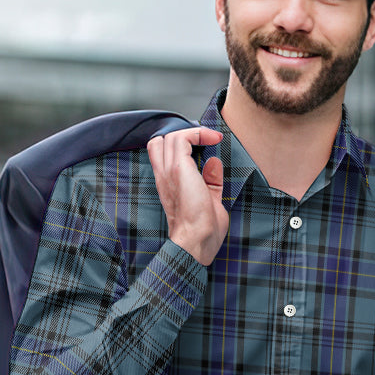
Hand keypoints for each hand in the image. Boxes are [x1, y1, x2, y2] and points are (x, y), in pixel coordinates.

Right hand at [147, 126, 226, 265]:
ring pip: (171, 136)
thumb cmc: (203, 231)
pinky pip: (182, 139)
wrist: (196, 241)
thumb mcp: (210, 200)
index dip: (179, 145)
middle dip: (183, 136)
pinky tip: (213, 139)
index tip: (204, 145)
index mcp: (168, 185)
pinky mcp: (178, 169)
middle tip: (205, 141)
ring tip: (212, 138)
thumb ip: (210, 181)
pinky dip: (198, 134)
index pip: (160, 154)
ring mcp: (168, 171)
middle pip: (160, 141)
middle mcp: (164, 176)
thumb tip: (214, 162)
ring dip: (193, 133)